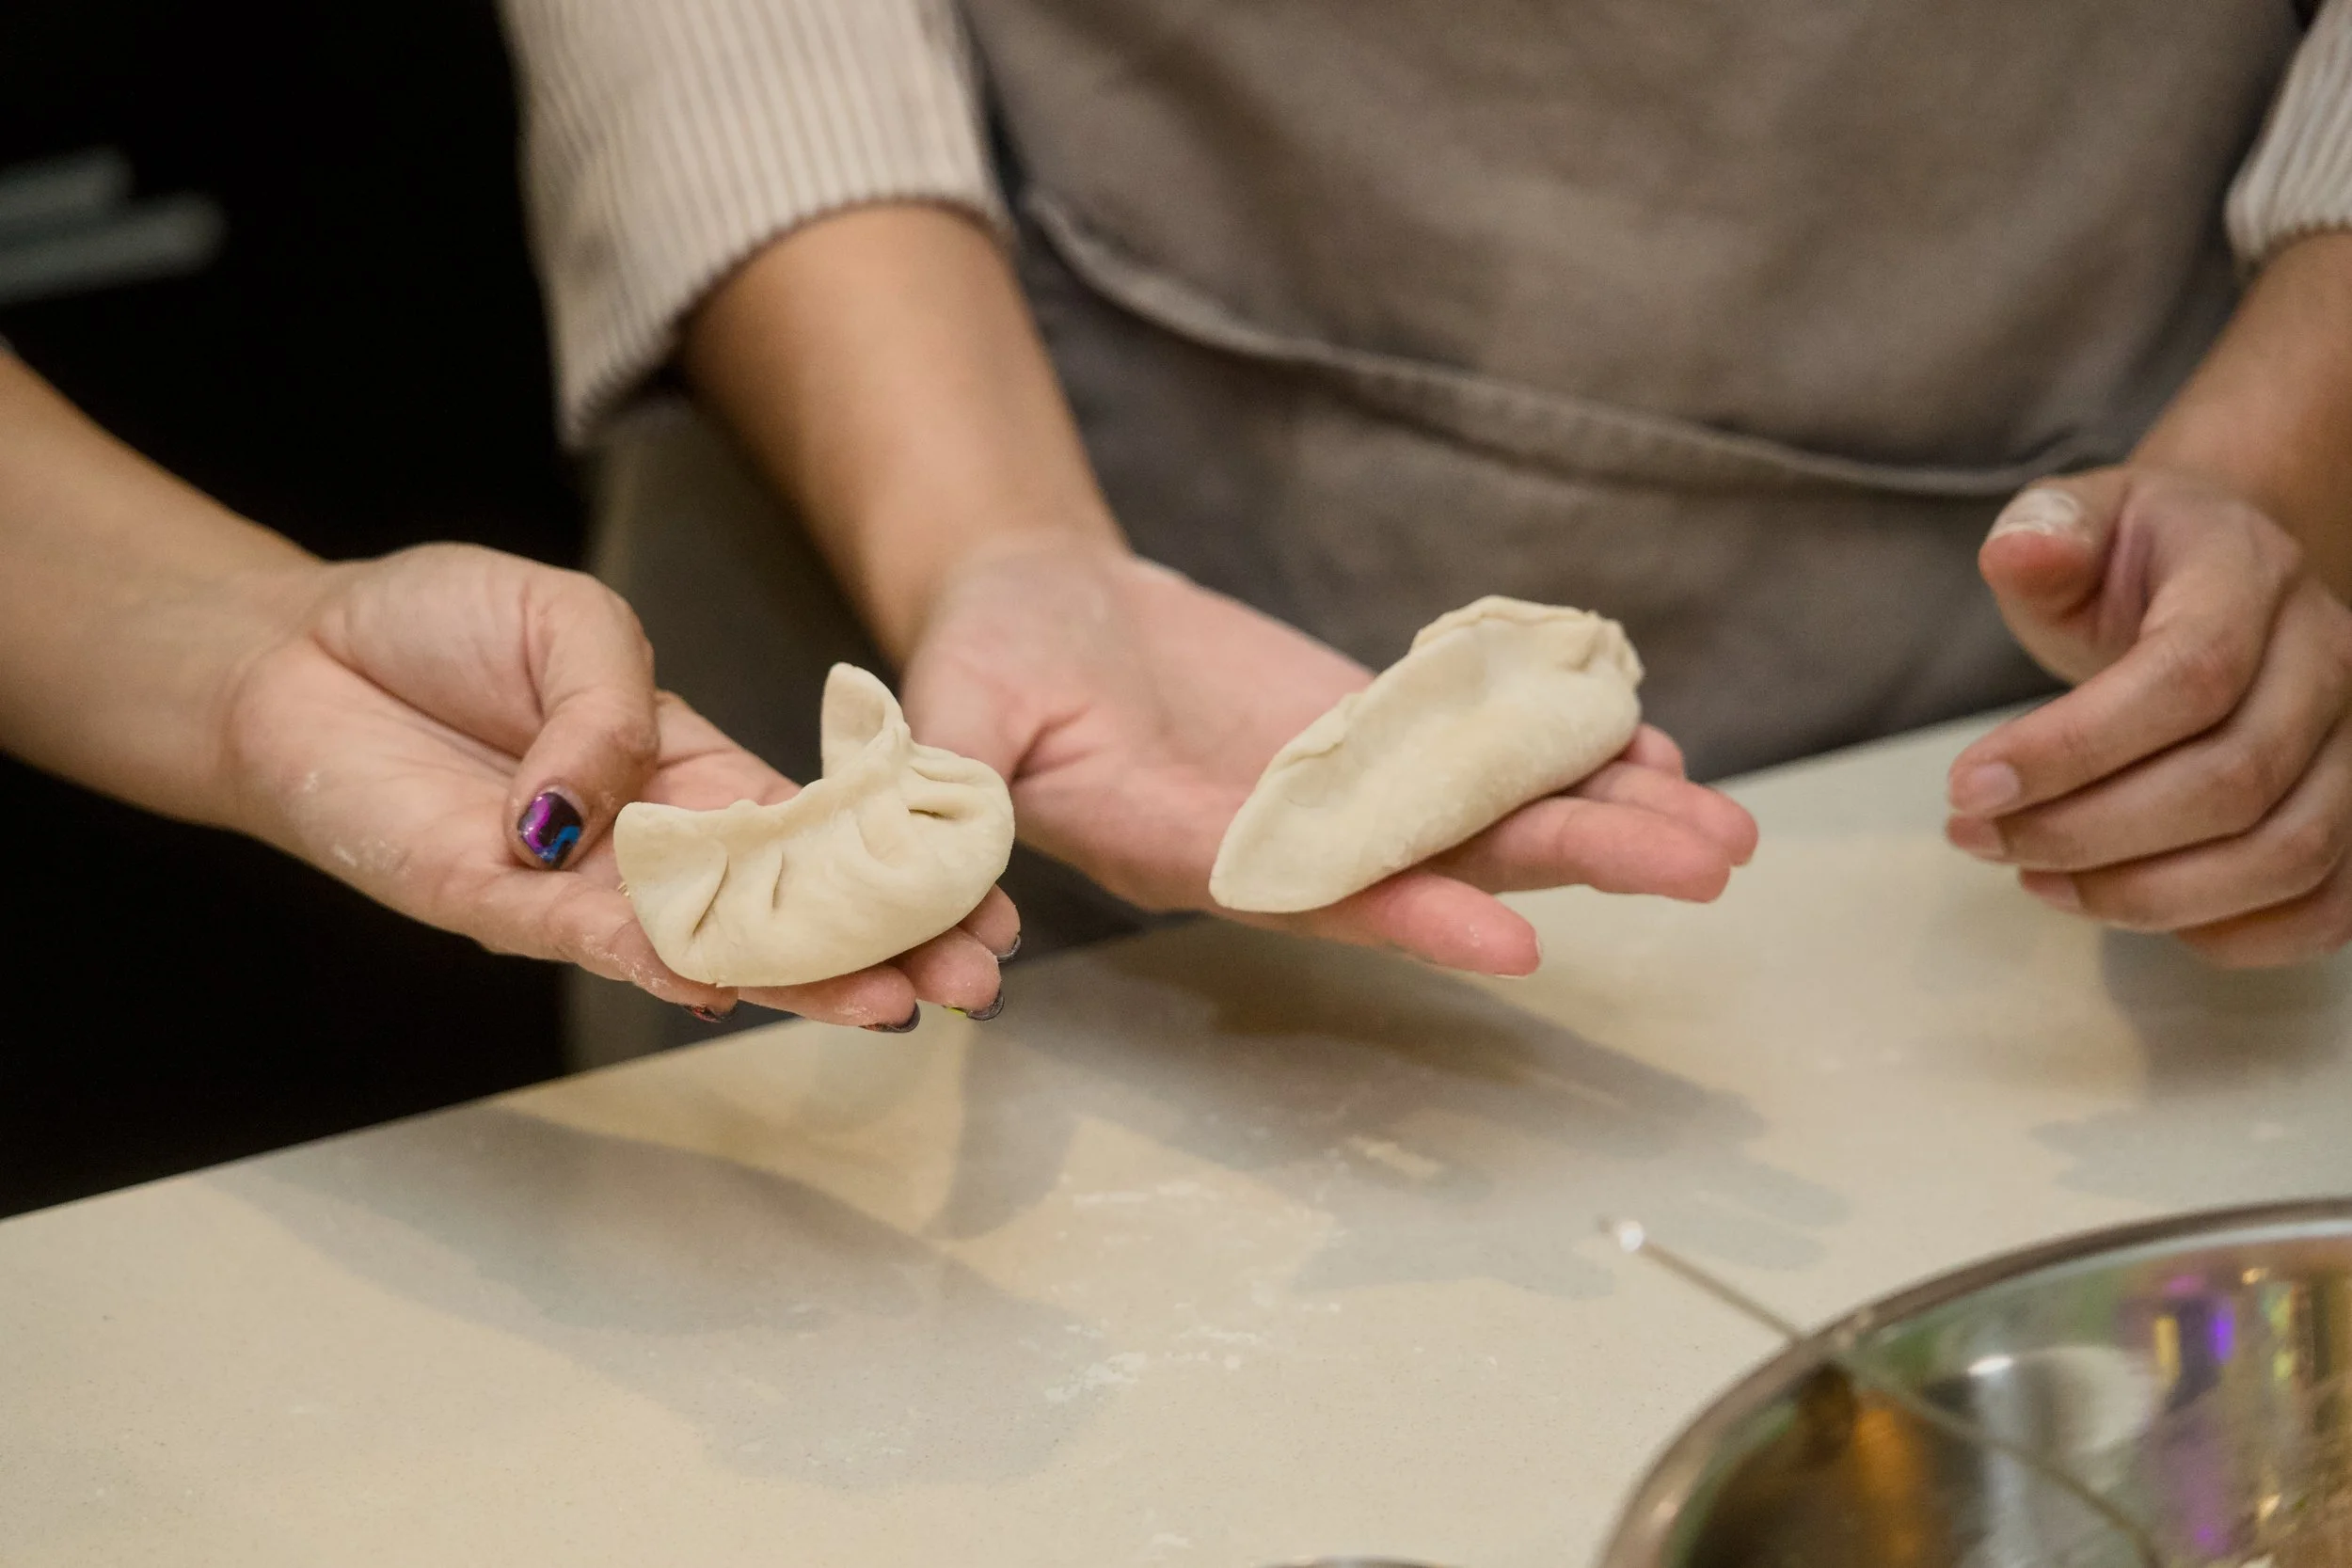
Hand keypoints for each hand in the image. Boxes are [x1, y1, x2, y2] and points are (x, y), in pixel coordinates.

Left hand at [218, 544, 1014, 1024]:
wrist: (296, 659)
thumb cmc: (438, 629)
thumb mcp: (572, 620)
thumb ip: (616, 704)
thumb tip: (607, 809)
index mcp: (700, 772)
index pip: (826, 828)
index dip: (907, 862)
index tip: (990, 898)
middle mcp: (658, 844)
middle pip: (794, 905)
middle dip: (887, 943)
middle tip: (975, 981)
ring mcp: (587, 886)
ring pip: (715, 943)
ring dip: (801, 978)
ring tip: (887, 1003)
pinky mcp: (503, 908)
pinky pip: (596, 941)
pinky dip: (660, 961)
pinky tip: (728, 985)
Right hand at [900, 541, 1756, 975]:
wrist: (1035, 606)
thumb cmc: (982, 659)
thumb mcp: (951, 716)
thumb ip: (960, 794)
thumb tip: (955, 919)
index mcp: (1186, 846)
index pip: (1309, 890)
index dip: (1408, 912)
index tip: (1512, 938)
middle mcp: (1284, 838)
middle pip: (1445, 857)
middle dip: (1577, 857)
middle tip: (1708, 864)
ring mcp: (1334, 787)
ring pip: (1482, 811)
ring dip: (1605, 816)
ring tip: (1726, 828)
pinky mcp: (1359, 733)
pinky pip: (1473, 748)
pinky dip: (1562, 747)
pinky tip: (1653, 749)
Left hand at [1948, 468, 2351, 965]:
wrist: (2216, 576)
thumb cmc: (2131, 564)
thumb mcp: (2075, 521)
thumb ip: (2046, 530)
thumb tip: (2022, 552)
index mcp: (2251, 575)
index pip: (2188, 676)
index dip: (2074, 748)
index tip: (1968, 787)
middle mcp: (2330, 659)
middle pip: (2232, 781)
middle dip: (2087, 832)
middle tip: (1978, 837)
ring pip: (2287, 854)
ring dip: (2146, 893)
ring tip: (2032, 878)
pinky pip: (2329, 904)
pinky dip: (2234, 933)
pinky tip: (2125, 910)